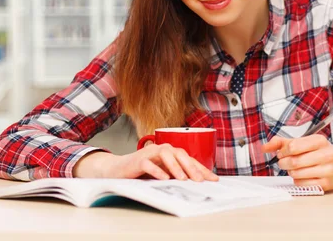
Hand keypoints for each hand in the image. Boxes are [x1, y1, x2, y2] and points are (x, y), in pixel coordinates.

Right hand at [73, 144, 218, 181]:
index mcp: (170, 153)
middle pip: (179, 153)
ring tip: (183, 179)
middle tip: (199, 180)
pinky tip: (164, 178)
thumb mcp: (163, 173)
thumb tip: (196, 183)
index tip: (213, 179)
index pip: (189, 159)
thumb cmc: (142, 171)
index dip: (202, 168)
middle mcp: (161, 149)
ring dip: (175, 167)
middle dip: (191, 167)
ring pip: (165, 154)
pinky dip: (157, 170)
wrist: (118, 169)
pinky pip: (148, 163)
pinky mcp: (137, 160)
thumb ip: (176, 175)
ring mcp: (149, 153)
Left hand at [262, 135, 332, 191]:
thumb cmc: (318, 151)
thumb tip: (264, 147)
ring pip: (296, 173)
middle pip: (294, 161)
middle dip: (284, 163)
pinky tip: (302, 175)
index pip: (293, 146)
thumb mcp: (303, 142)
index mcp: (319, 140)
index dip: (283, 151)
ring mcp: (328, 170)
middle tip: (284, 162)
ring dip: (290, 172)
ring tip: (294, 168)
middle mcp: (326, 154)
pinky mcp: (326, 184)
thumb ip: (282, 142)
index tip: (282, 153)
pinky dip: (297, 180)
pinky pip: (302, 184)